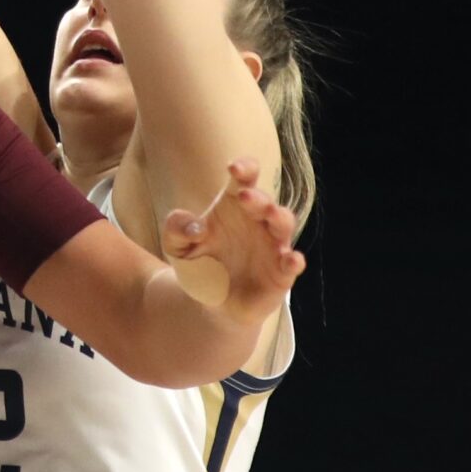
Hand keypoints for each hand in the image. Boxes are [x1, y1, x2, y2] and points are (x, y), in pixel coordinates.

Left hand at [162, 158, 303, 316]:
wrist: (209, 304)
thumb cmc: (199, 264)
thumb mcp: (176, 246)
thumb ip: (176, 228)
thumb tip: (195, 227)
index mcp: (234, 205)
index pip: (244, 179)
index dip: (244, 168)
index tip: (233, 167)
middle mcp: (257, 221)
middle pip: (264, 201)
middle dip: (257, 197)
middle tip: (244, 196)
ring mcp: (272, 246)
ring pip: (284, 225)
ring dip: (280, 217)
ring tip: (271, 214)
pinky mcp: (281, 273)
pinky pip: (292, 264)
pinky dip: (294, 261)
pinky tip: (291, 259)